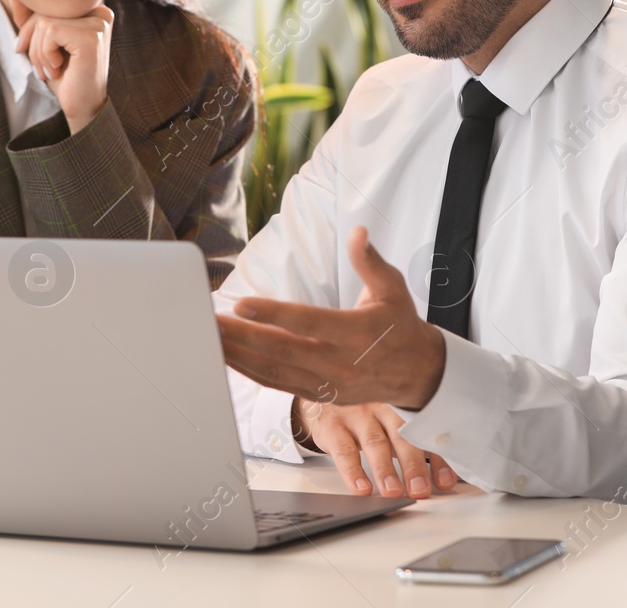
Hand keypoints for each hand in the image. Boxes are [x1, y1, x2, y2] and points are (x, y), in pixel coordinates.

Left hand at [9, 0, 113, 133]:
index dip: (29, 27)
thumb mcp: (43, 45)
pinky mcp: (92, 36)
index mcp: (93, 10)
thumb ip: (31, 20)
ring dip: (38, 51)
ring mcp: (98, 23)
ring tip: (49, 70)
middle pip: (46, 10)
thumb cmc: (65, 77)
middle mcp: (101, 12)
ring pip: (45, 21)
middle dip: (31, 40)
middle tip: (40, 67)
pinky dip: (45, 53)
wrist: (83, 107)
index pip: (49, 4)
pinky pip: (50, 31)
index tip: (22, 49)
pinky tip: (58, 68)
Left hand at [217, 226, 446, 409]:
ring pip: (274, 372)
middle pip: (282, 350)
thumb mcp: (393, 289)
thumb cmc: (400, 326)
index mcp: (357, 332)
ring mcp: (328, 383)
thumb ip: (370, 262)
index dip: (273, 315)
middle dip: (241, 337)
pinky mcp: (320, 395)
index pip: (308, 322)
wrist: (417, 373)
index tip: (241, 305)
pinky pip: (278, 385)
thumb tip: (358, 233)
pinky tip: (228, 358)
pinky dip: (250, 372)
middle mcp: (340, 362)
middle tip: (209, 323)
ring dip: (238, 356)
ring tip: (209, 339)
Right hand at [294, 396, 458, 498]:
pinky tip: (362, 488)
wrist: (328, 393)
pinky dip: (353, 471)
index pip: (425, 433)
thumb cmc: (369, 415)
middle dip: (413, 464)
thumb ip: (417, 444)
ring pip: (374, 442)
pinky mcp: (333, 425)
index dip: (437, 458)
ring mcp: (357, 414)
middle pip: (401, 435)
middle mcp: (382, 406)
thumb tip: (445, 478)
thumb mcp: (393, 422)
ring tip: (393, 492)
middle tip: (420, 489)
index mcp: (403, 405)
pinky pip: (344, 450)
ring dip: (385, 469)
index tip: (445, 483)